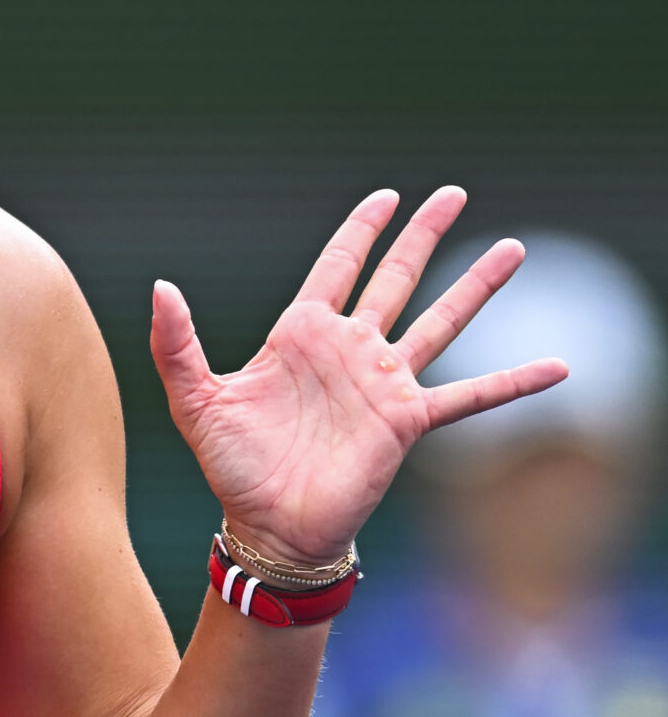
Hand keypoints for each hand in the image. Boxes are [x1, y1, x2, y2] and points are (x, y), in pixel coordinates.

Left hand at [150, 187, 567, 564]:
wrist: (268, 523)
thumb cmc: (231, 464)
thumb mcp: (195, 398)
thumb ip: (175, 342)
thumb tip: (159, 286)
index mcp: (300, 336)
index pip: (337, 267)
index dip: (360, 231)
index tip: (385, 197)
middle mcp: (350, 350)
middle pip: (395, 277)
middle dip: (421, 236)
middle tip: (451, 193)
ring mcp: (384, 382)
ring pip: (440, 320)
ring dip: (476, 286)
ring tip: (515, 248)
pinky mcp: (408, 421)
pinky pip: (471, 395)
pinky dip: (514, 381)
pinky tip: (558, 366)